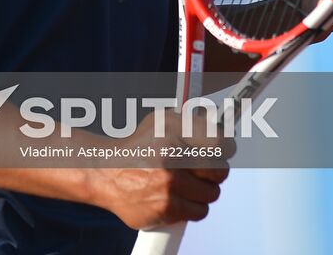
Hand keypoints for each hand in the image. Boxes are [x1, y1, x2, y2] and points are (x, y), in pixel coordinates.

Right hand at [92, 112, 229, 228]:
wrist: (106, 172)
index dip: (226, 147)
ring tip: (187, 183)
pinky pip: (200, 211)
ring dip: (203, 190)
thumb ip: (192, 122)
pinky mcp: (166, 208)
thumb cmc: (139, 146)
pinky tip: (180, 197)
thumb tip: (222, 125)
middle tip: (205, 168)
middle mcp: (172, 156)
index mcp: (173, 130)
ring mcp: (169, 184)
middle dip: (215, 170)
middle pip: (220, 170)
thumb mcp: (163, 121)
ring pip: (212, 193)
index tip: (225, 149)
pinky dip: (194, 206)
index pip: (220, 142)